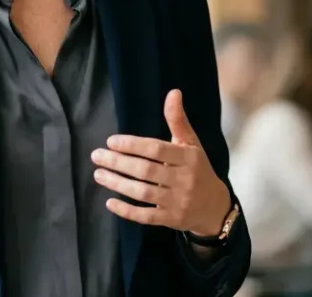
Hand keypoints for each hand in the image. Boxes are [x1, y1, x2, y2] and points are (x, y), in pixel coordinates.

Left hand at [91, 89, 231, 236]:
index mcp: (189, 158)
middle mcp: (184, 179)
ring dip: (118, 184)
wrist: (215, 207)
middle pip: (146, 171)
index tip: (111, 141)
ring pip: (143, 193)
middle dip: (118, 163)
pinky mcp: (170, 220)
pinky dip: (127, 211)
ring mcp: (177, 202)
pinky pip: (146, 216)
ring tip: (98, 174)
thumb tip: (173, 92)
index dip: (132, 145)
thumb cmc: (198, 169)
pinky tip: (109, 202)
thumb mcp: (192, 144)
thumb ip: (178, 120)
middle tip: (96, 156)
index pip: (157, 149)